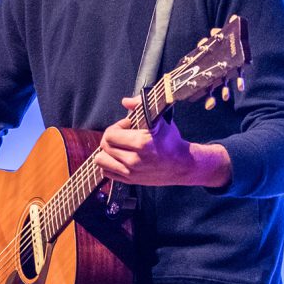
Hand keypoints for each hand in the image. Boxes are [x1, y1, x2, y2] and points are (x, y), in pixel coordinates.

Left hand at [94, 96, 231, 187]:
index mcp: (141, 143)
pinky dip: (109, 165)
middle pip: (105, 146)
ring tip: (118, 148)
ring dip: (107, 152)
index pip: (110, 134)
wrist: (183, 165)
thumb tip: (125, 102)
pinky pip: (106, 173)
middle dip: (111, 137)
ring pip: (101, 160)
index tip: (126, 126)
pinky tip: (119, 158)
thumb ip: (141, 106)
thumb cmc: (170, 142)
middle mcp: (134, 160)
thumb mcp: (160, 120)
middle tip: (123, 136)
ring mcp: (131, 173)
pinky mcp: (130, 181)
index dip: (116, 127)